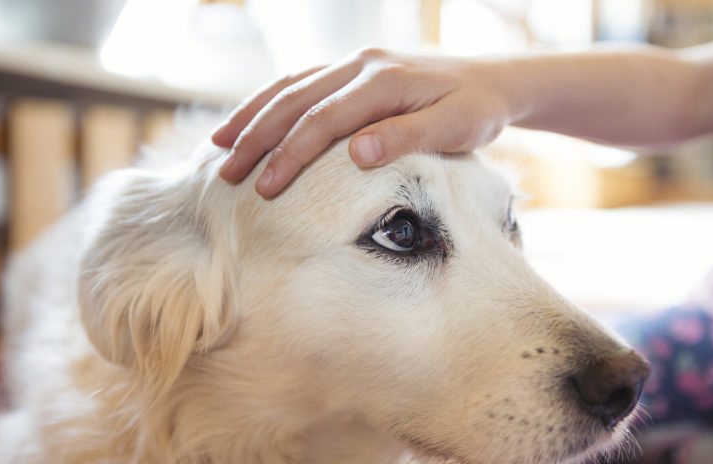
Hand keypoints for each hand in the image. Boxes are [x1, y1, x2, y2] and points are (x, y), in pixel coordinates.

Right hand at [213, 48, 510, 196]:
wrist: (493, 80)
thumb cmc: (477, 109)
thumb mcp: (456, 126)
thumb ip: (408, 137)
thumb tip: (356, 153)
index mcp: (383, 80)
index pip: (324, 119)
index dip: (291, 154)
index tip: (265, 189)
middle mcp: (362, 64)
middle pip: (295, 99)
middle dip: (256, 137)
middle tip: (226, 173)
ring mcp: (355, 63)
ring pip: (291, 85)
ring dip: (254, 115)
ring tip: (219, 145)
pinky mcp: (354, 70)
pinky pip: (304, 82)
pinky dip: (273, 101)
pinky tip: (253, 121)